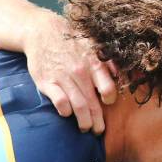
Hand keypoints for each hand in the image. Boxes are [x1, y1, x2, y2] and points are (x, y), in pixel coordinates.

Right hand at [23, 10, 116, 133]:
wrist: (41, 31)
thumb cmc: (71, 43)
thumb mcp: (92, 46)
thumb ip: (108, 62)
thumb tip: (120, 77)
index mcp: (94, 64)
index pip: (108, 89)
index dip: (110, 99)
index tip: (107, 103)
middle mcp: (80, 72)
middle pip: (94, 104)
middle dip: (98, 122)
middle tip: (98, 130)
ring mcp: (63, 78)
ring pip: (79, 107)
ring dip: (84, 122)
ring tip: (85, 128)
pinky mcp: (46, 82)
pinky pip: (60, 103)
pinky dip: (65, 111)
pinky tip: (67, 114)